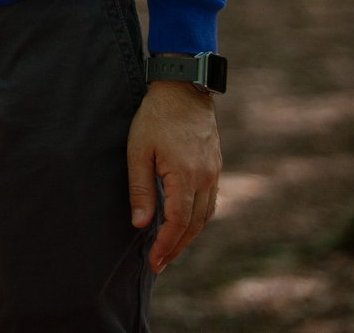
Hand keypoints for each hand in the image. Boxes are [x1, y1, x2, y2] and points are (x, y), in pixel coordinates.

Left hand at [127, 77, 221, 271]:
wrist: (183, 89)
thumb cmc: (155, 118)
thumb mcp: (138, 150)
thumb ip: (140, 188)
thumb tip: (141, 225)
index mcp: (185, 175)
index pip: (178, 222)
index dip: (166, 245)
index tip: (154, 261)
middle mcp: (205, 178)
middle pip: (194, 225)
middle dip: (176, 247)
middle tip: (159, 264)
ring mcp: (213, 172)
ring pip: (205, 215)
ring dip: (189, 236)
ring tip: (170, 250)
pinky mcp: (215, 167)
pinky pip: (210, 201)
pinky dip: (198, 219)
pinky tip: (186, 224)